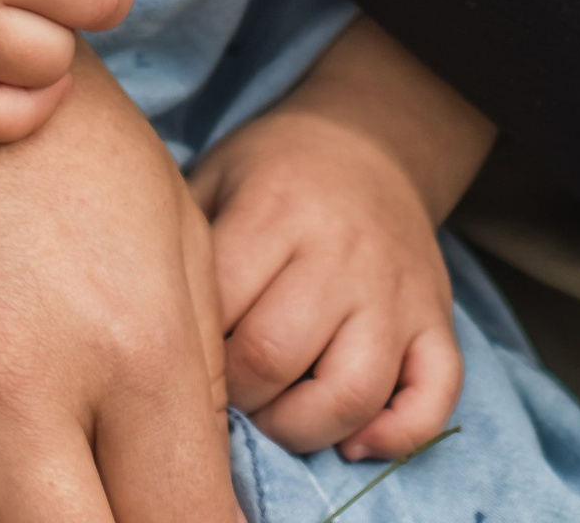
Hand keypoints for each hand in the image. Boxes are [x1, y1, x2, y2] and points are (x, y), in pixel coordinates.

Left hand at [188, 19, 489, 462]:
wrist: (369, 138)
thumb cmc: (271, 173)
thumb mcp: (214, 178)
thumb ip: (183, 248)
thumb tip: (142, 336)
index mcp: (276, 208)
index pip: (222, 310)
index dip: (189, 353)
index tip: (179, 358)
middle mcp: (342, 250)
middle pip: (276, 358)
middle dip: (238, 398)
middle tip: (225, 392)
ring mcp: (397, 288)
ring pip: (354, 391)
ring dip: (302, 428)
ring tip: (276, 416)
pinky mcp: (438, 318)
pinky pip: (434, 395)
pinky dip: (398, 436)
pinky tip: (353, 441)